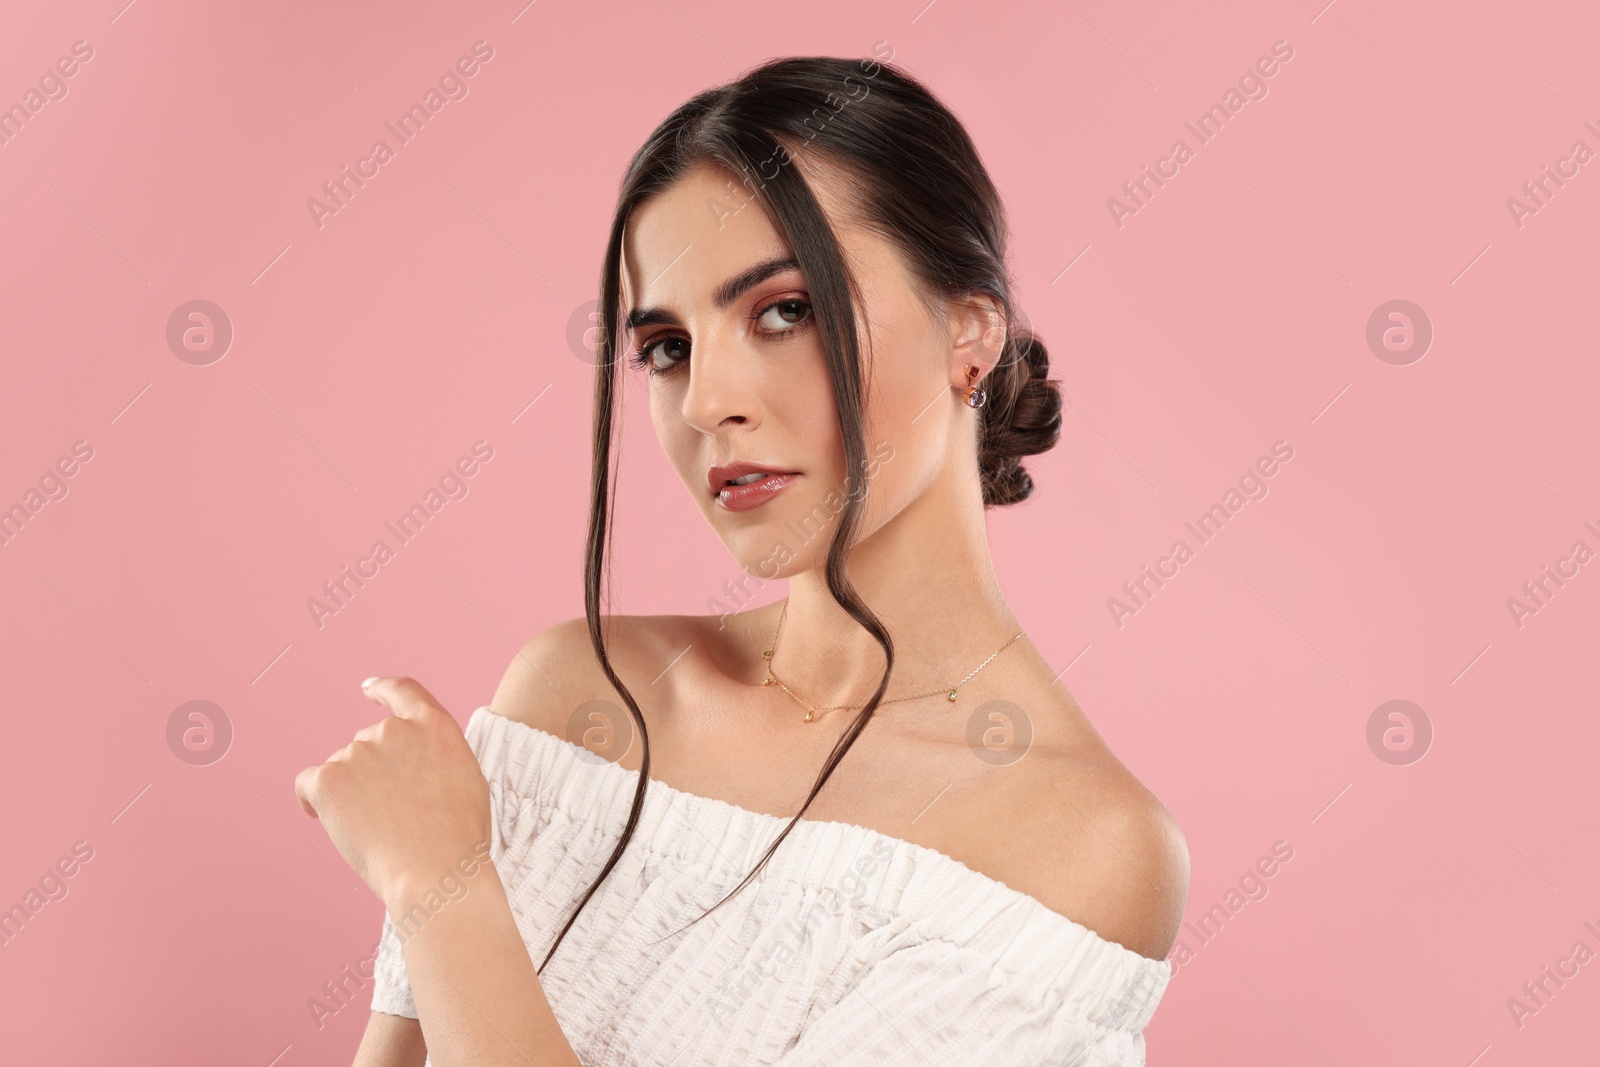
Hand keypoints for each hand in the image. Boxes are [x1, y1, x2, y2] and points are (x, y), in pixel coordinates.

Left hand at [294, 677, 491, 909]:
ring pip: (343, 768)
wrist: (434, 871)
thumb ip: (435, 754)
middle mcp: (394, 730)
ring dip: (351, 792)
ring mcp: (358, 752)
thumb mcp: (465, 777)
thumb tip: (411, 759)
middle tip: (391, 814)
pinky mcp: (328, 779)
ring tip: (377, 830)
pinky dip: (315, 801)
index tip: (367, 688)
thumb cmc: (457, 838)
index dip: (382, 689)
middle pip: (370, 742)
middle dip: (373, 772)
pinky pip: (309, 784)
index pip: (402, 692)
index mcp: (433, 727)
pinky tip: (329, 821)